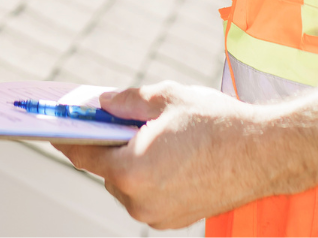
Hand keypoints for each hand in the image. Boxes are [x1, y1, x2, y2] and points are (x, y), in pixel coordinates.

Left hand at [54, 81, 274, 229]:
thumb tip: (101, 103)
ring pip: (129, 184)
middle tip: (123, 120)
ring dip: (134, 162)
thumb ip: (128, 101)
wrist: (261, 153)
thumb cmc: (216, 122)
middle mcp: (137, 199)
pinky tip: (173, 156)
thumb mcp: (168, 98)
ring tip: (158, 136)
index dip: (70, 138)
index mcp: (130, 168)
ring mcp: (154, 215)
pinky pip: (149, 196)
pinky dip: (153, 176)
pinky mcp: (172, 220)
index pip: (85, 154)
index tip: (56, 129)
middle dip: (113, 145)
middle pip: (108, 170)